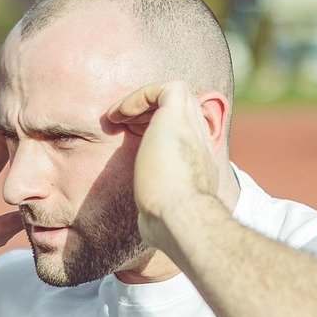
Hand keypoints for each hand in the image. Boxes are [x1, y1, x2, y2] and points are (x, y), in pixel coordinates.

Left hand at [106, 81, 218, 247]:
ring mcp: (192, 125)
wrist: (178, 216)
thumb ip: (158, 207)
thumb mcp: (162, 213)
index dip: (157, 130)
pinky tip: (119, 115)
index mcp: (198, 162)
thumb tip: (146, 227)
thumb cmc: (167, 223)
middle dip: (149, 112)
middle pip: (180, 110)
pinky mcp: (178, 113)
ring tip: (116, 117)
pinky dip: (138, 96)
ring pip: (173, 95)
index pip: (184, 133)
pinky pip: (162, 88)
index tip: (132, 139)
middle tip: (122, 125)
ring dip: (142, 102)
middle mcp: (199, 140)